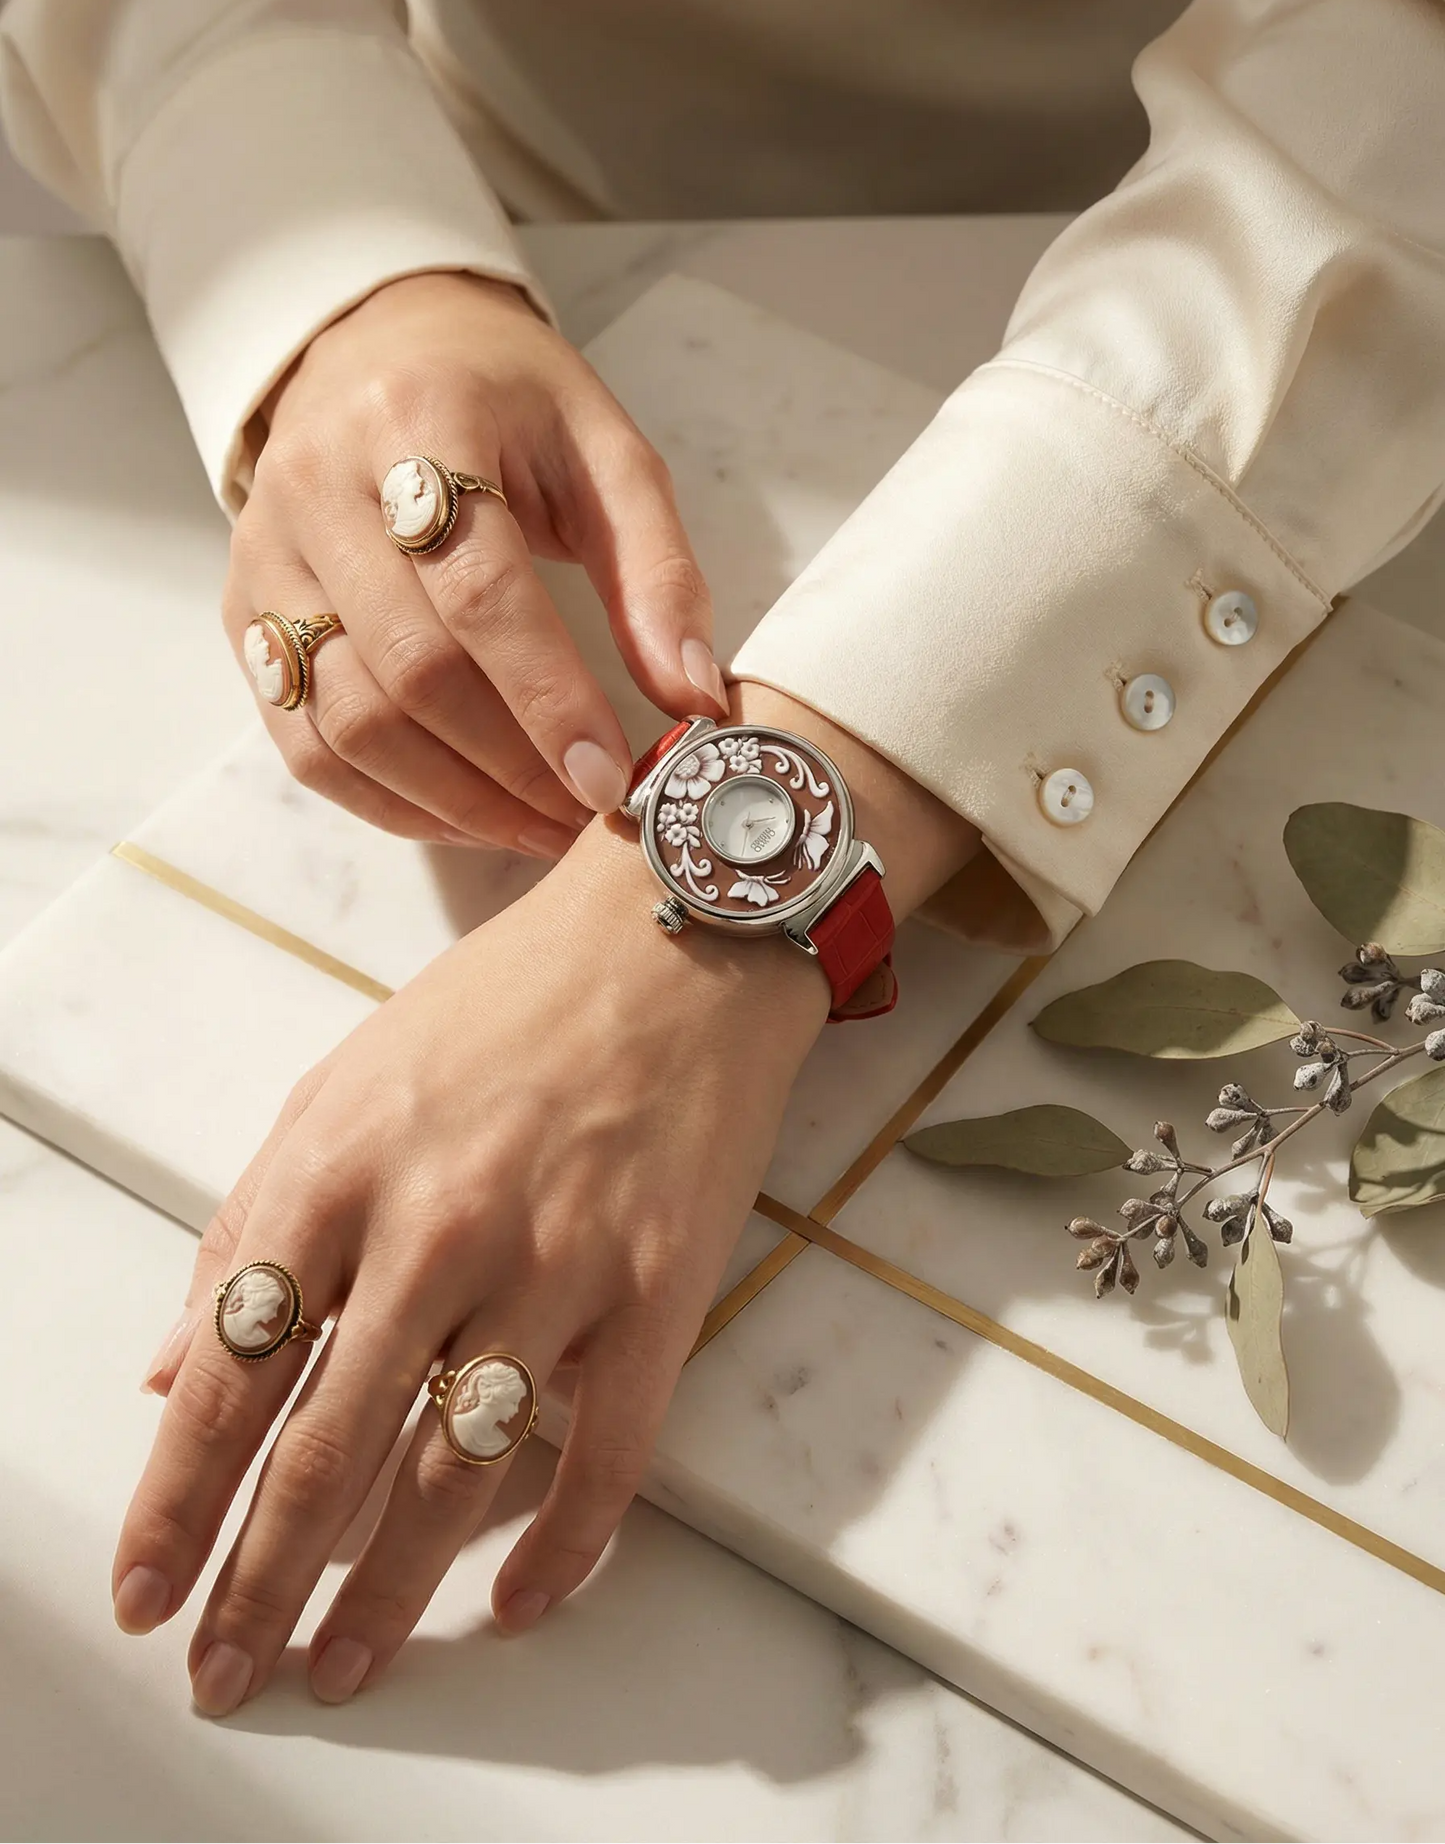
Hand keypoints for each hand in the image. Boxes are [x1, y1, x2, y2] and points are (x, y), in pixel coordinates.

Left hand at [112, 816, 828, 1712]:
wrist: (671, 941)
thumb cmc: (499, 1010)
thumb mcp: (340, 1088)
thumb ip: (252, 1226)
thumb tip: (180, 1372)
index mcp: (339, 1172)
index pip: (234, 1375)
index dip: (178, 1503)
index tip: (147, 1592)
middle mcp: (437, 1227)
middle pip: (327, 1448)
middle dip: (262, 1583)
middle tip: (228, 1673)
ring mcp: (556, 1262)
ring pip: (453, 1472)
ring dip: (386, 1593)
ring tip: (342, 1667)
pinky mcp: (662, 1287)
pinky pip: (607, 1454)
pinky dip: (559, 1548)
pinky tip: (514, 1605)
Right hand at [225, 272, 728, 857]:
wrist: (377, 348)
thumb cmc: (507, 404)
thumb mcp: (605, 449)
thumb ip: (658, 571)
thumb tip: (692, 697)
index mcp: (419, 421)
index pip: (480, 593)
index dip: (548, 702)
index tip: (609, 779)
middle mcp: (318, 486)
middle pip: (410, 669)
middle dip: (510, 766)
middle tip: (587, 815)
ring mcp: (267, 555)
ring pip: (349, 720)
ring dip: (454, 800)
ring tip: (539, 828)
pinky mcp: (243, 613)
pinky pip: (303, 742)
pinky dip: (388, 803)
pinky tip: (466, 817)